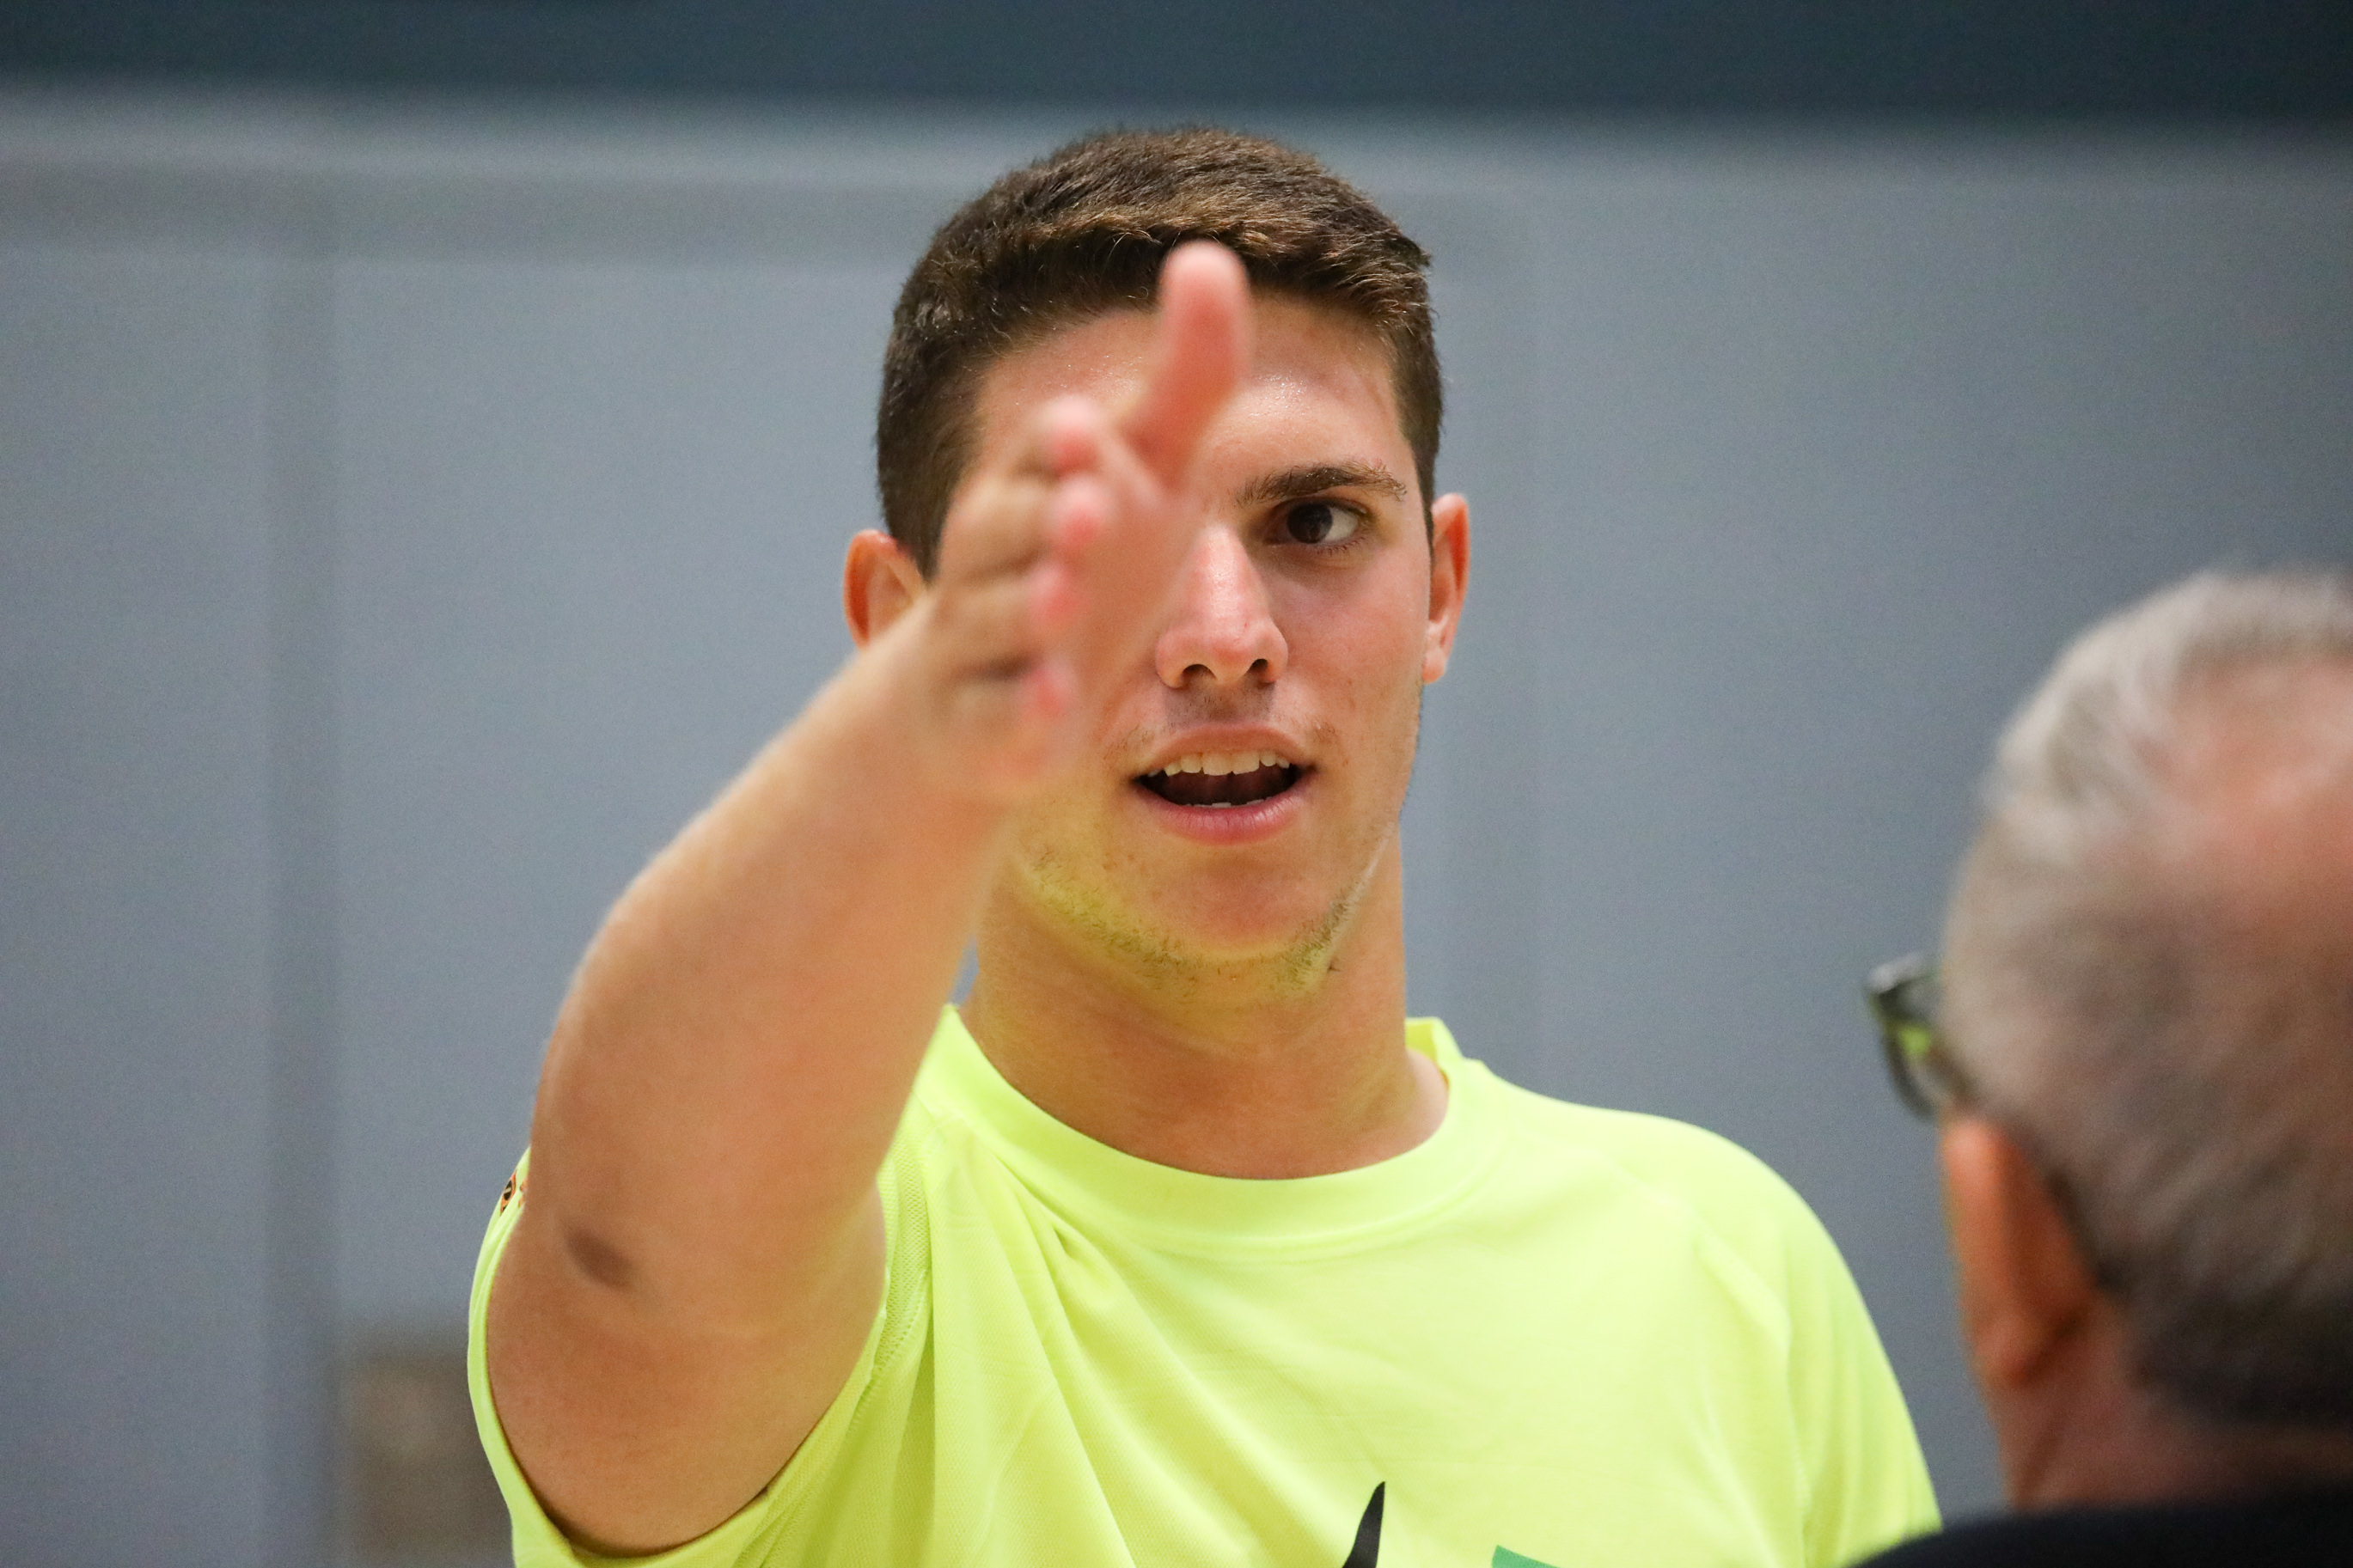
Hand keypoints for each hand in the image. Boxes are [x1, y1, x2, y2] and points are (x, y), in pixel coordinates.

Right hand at [894, 241, 1251, 799]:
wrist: (989, 696)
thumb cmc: (1087, 564)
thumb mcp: (1149, 475)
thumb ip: (1185, 380)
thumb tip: (1210, 255)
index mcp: (1035, 487)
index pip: (1041, 455)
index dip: (1059, 446)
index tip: (1087, 429)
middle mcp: (998, 558)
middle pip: (1002, 530)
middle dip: (1041, 518)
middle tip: (1088, 507)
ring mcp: (986, 644)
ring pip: (992, 619)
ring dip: (1026, 606)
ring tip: (1062, 595)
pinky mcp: (988, 723)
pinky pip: (996, 716)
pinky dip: (1021, 709)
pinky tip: (1055, 704)